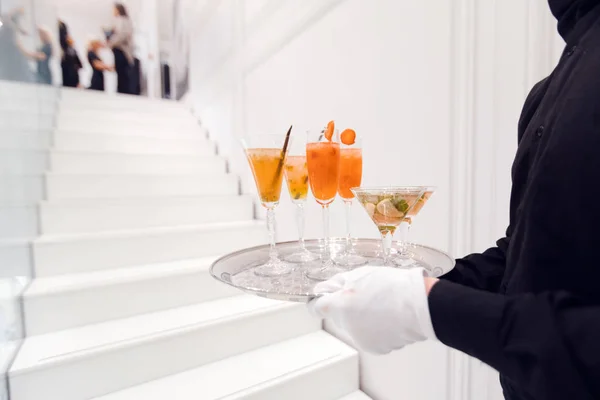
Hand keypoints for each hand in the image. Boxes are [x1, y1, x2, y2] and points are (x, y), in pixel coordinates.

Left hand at [308, 267, 437, 353]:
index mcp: (340, 305)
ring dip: (362, 319)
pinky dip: (376, 330)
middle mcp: (346, 325)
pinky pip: (368, 337)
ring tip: (382, 306)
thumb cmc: (392, 286)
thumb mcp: (360, 274)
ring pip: (354, 327)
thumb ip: (338, 283)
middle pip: (338, 316)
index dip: (321, 301)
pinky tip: (388, 318)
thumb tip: (322, 289)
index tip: (325, 299)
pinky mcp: (374, 348)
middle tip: (366, 295)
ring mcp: (360, 338)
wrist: (420, 305)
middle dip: (347, 308)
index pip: (317, 308)